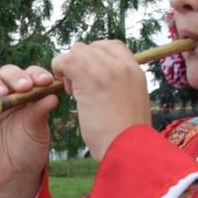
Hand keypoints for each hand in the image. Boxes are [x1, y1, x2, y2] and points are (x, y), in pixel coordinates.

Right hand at [0, 64, 53, 197]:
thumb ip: (40, 112)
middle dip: (15, 76)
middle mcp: (6, 92)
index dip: (36, 74)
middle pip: (6, 72)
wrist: (12, 172)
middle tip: (25, 87)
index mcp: (26, 92)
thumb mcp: (37, 131)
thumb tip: (53, 95)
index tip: (46, 81)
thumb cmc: (28, 147)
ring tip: (1, 93)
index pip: (29, 74)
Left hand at [52, 40, 151, 160]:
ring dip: (70, 68)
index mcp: (137, 71)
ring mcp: (108, 69)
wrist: (129, 150)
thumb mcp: (130, 105)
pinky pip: (66, 60)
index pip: (112, 46)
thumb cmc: (128, 138)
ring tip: (74, 93)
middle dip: (81, 64)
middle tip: (80, 89)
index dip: (96, 59)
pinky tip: (66, 91)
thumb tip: (102, 88)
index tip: (93, 81)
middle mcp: (125, 65)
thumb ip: (120, 89)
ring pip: (78, 50)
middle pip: (93, 46)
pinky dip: (59, 70)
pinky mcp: (90, 78)